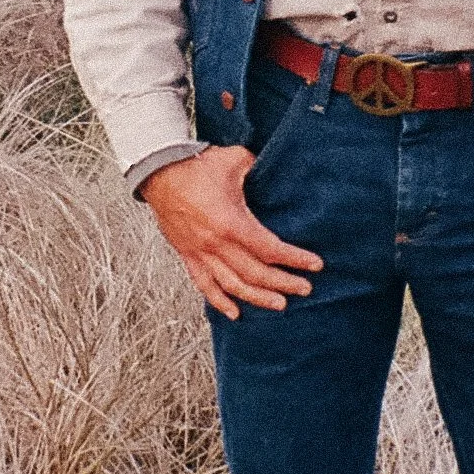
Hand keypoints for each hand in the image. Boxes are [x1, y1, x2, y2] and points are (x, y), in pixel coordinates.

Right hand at [140, 148, 323, 319]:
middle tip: (304, 289)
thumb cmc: (196, 165)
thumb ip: (259, 168)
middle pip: (256, 274)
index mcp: (231, 223)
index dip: (295, 260)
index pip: (270, 250)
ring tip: (280, 304)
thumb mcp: (236, 161)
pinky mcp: (187, 255)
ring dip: (258, 298)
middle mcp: (216, 244)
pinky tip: (235, 312)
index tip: (314, 265)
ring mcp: (200, 253)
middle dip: (284, 283)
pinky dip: (220, 301)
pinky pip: (204, 284)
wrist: (158, 171)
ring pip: (233, 286)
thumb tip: (276, 170)